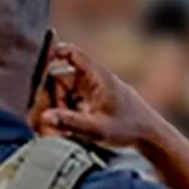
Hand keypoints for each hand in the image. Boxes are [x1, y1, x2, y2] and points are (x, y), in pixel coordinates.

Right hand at [35, 42, 161, 149]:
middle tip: (51, 117)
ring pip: (67, 91)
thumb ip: (70, 122)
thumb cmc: (128, 129)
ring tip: (63, 126)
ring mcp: (96, 89)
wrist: (151, 135)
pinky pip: (75, 100)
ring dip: (60, 106)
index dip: (53, 53)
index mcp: (97, 77)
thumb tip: (44, 117)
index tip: (37, 64)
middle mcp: (96, 79)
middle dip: (53, 96)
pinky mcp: (97, 100)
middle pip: (63, 77)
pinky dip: (69, 111)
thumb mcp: (97, 129)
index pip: (72, 53)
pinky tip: (72, 127)